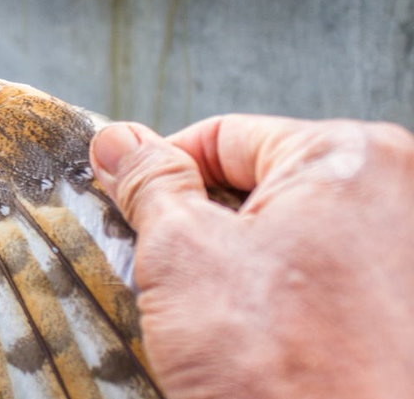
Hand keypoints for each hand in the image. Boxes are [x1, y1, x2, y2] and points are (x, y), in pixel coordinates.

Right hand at [89, 115, 413, 398]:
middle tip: (169, 277)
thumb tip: (118, 142)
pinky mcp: (395, 311)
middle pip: (258, 186)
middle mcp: (396, 196)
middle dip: (201, 226)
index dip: (161, 172)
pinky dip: (272, 301)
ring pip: (284, 237)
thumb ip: (148, 183)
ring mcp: (403, 256)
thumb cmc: (280, 366)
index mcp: (352, 156)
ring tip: (213, 320)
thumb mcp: (183, 252)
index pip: (224, 137)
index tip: (128, 208)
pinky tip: (251, 341)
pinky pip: (315, 280)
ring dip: (233, 269)